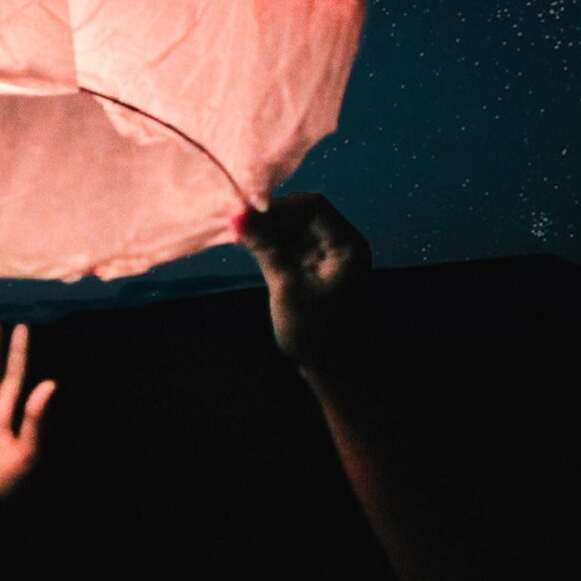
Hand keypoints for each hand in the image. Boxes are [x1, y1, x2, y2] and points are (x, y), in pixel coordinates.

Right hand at [237, 194, 371, 368]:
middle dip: (269, 217)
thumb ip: (265, 248)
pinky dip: (270, 245)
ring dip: (266, 230)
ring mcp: (327, 258)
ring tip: (236, 235)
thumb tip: (237, 215)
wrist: (337, 373)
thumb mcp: (287, 288)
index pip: (312, 207)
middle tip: (234, 223)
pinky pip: (290, 246)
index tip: (243, 214)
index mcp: (346, 245)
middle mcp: (340, 245)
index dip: (277, 207)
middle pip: (302, 215)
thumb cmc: (318, 334)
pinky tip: (247, 246)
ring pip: (293, 229)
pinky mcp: (313, 270)